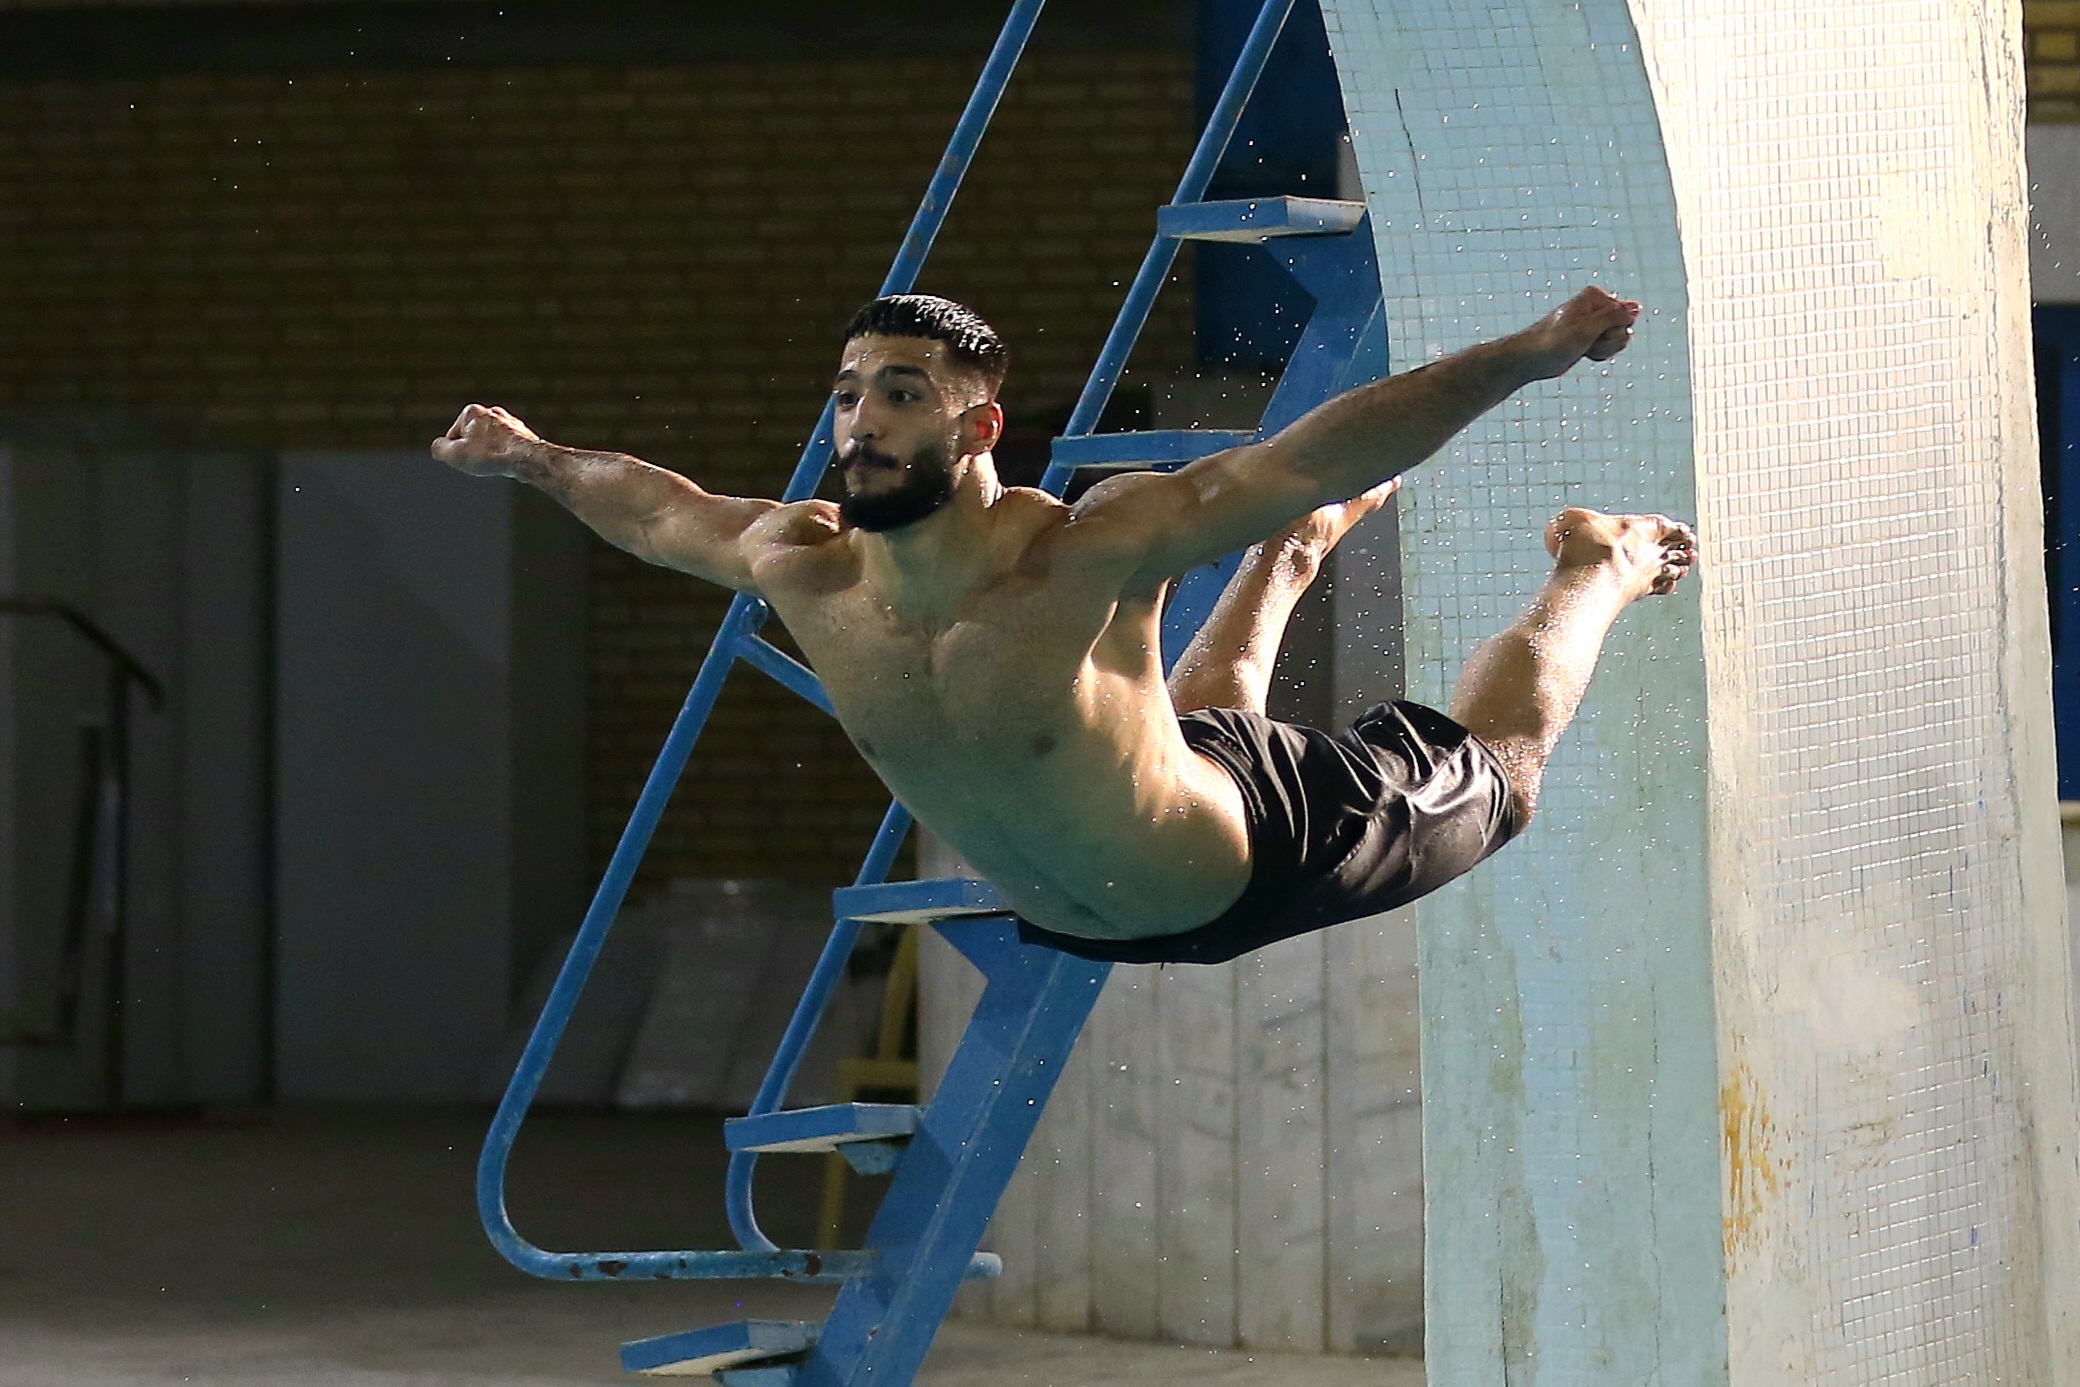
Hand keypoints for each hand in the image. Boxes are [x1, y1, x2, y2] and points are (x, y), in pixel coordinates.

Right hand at [432, 404, 542, 477]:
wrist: (527, 458)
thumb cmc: (490, 454)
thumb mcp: (454, 454)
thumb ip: (439, 449)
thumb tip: (439, 447)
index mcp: (472, 411)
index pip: (453, 437)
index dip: (457, 452)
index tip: (470, 456)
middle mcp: (492, 412)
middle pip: (472, 440)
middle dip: (475, 453)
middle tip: (484, 461)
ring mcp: (509, 423)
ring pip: (490, 445)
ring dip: (491, 456)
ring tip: (498, 461)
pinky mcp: (523, 435)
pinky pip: (506, 449)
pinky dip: (505, 457)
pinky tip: (510, 462)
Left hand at [1515, 286, 1640, 380]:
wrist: (1531, 358)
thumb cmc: (1553, 341)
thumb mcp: (1588, 328)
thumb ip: (1615, 316)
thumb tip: (1637, 307)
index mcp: (1595, 296)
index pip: (1626, 314)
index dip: (1613, 329)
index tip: (1591, 332)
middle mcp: (1596, 307)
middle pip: (1624, 327)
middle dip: (1609, 341)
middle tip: (1586, 342)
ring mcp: (1594, 324)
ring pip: (1618, 339)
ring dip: (1604, 349)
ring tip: (1583, 348)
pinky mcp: (1590, 338)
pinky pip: (1609, 347)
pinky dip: (1600, 354)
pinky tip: (1585, 353)